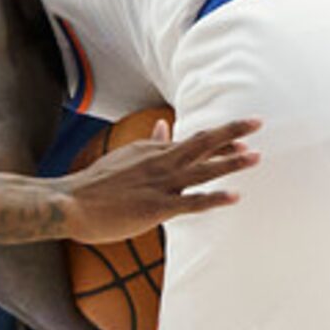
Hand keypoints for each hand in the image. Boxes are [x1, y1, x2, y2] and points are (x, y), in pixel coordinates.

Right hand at [58, 118, 258, 242]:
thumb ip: (148, 143)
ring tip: (256, 157)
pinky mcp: (156, 207)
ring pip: (203, 170)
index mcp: (153, 151)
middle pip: (203, 143)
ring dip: (231, 163)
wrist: (70, 202)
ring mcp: (160, 184)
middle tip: (258, 122)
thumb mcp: (125, 156)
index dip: (220, 136)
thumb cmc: (96, 185)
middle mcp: (160, 163)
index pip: (193, 140)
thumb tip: (162, 125)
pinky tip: (234, 197)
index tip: (242, 132)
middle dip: (233, 133)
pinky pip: (192, 202)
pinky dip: (214, 198)